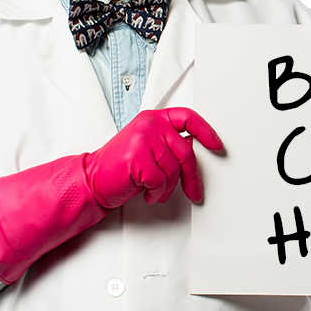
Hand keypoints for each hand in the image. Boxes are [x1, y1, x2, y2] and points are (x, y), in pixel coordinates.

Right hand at [83, 108, 222, 206]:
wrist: (93, 179)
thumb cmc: (120, 166)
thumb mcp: (146, 146)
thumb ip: (167, 143)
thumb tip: (193, 152)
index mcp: (153, 118)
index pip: (187, 118)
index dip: (206, 131)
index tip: (217, 145)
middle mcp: (148, 125)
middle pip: (186, 151)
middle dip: (192, 176)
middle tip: (194, 191)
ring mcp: (142, 140)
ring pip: (173, 169)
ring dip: (168, 188)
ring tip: (156, 191)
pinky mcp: (136, 158)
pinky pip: (160, 180)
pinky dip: (156, 192)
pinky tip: (147, 192)